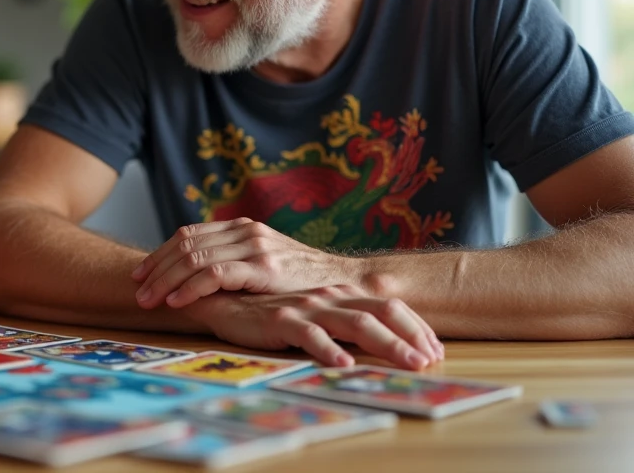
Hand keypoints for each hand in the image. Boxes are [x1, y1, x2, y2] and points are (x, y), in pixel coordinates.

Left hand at [133, 218, 355, 307]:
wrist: (344, 283)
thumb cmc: (300, 280)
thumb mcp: (263, 262)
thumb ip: (233, 261)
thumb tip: (195, 276)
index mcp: (240, 227)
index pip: (188, 235)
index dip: (160, 253)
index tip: (140, 273)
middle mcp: (244, 231)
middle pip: (185, 244)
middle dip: (156, 267)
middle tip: (135, 287)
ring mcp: (253, 247)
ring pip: (194, 258)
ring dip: (165, 280)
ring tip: (147, 299)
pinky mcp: (262, 267)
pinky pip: (215, 275)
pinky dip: (190, 287)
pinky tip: (176, 301)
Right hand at [188, 286, 442, 369]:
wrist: (222, 300)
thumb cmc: (270, 311)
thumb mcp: (312, 315)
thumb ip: (341, 323)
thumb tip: (379, 345)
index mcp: (339, 295)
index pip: (388, 307)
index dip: (416, 327)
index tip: (437, 350)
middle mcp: (328, 297)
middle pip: (381, 312)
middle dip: (412, 336)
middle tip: (434, 360)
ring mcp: (306, 307)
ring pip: (355, 323)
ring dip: (387, 344)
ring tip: (410, 363)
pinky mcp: (280, 320)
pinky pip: (310, 335)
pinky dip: (330, 350)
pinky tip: (345, 365)